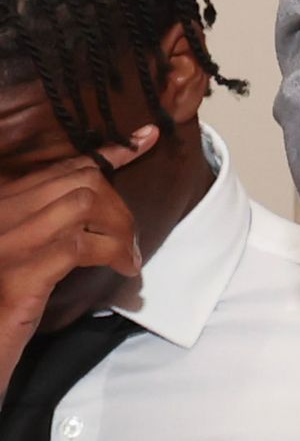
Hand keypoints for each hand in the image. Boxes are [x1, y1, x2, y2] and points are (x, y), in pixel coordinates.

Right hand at [0, 154, 144, 394]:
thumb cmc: (4, 302)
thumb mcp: (24, 253)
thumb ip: (51, 220)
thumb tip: (100, 197)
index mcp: (2, 203)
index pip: (62, 166)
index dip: (109, 153)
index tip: (144, 139)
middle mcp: (0, 214)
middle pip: (79, 180)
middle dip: (118, 204)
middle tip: (128, 238)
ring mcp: (6, 243)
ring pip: (83, 204)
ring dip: (119, 227)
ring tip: (128, 256)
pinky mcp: (21, 276)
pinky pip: (80, 246)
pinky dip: (113, 252)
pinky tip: (123, 269)